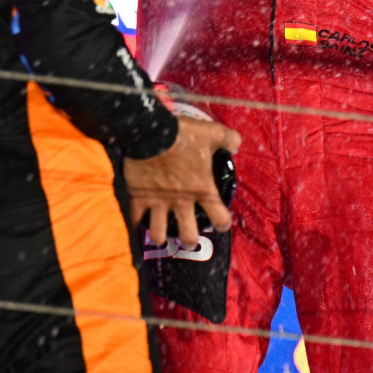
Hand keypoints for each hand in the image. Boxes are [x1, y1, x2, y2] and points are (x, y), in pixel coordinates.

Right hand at [123, 114, 241, 247]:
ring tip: (161, 232)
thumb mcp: (213, 132)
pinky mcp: (138, 197)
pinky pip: (135, 218)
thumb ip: (230, 139)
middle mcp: (181, 201)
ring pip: (158, 233)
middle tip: (189, 236)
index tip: (222, 222)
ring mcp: (158, 202)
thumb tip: (237, 146)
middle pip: (188, 235)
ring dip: (160, 235)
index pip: (219, 217)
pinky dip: (135, 222)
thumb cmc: (183, 135)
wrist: (151, 132)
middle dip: (190, 239)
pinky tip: (137, 222)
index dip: (223, 223)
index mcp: (202, 188)